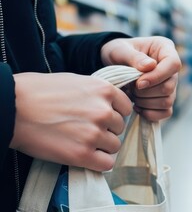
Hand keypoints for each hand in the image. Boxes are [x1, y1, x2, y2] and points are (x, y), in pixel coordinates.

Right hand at [11, 73, 131, 170]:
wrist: (12, 107)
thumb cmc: (39, 91)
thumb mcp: (76, 81)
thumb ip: (97, 93)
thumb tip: (111, 104)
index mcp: (104, 90)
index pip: (126, 108)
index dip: (114, 113)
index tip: (102, 117)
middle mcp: (103, 111)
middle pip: (120, 128)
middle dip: (106, 130)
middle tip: (86, 129)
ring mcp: (94, 133)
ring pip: (114, 146)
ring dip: (102, 146)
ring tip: (82, 141)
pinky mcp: (82, 154)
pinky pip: (106, 164)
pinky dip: (99, 162)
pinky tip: (85, 156)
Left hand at [101, 37, 180, 120]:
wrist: (113, 63)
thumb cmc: (118, 52)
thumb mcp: (120, 50)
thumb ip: (134, 57)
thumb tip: (150, 66)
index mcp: (165, 49)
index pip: (173, 64)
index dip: (158, 76)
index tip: (139, 83)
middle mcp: (171, 68)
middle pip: (170, 86)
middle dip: (147, 92)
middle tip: (130, 88)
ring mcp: (171, 84)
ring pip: (167, 101)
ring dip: (146, 102)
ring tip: (132, 95)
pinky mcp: (165, 98)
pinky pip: (166, 112)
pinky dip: (150, 113)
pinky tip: (137, 106)